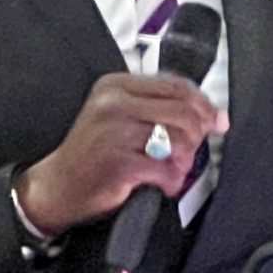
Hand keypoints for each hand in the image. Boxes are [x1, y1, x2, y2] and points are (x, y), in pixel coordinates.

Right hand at [16, 73, 227, 236]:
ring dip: (185, 161)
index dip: (203, 104)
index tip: (215, 120)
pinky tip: (163, 185)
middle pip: (184, 111)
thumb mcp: (116, 117)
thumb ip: (157, 109)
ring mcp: (116, 133)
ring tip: (173, 170)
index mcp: (115, 87)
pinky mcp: (120, 163)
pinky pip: (168, 169)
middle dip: (197, 135)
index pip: (176, 86)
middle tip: (191, 151)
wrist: (57, 187)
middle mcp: (114, 104)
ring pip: (180, 139)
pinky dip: (173, 182)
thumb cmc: (90, 156)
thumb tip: (212, 115)